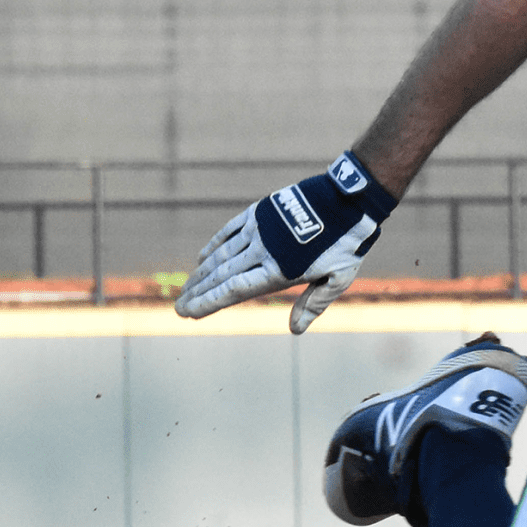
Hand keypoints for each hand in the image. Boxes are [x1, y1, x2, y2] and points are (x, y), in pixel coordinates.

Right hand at [174, 153, 397, 332]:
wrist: (348, 198)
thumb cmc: (347, 242)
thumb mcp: (338, 278)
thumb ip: (314, 303)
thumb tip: (294, 329)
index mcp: (280, 271)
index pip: (234, 291)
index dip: (208, 302)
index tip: (188, 313)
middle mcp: (263, 250)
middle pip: (221, 276)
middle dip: (198, 293)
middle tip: (178, 308)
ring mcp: (259, 229)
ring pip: (222, 255)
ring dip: (201, 273)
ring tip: (185, 288)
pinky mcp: (260, 212)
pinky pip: (230, 230)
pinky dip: (214, 245)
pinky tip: (202, 257)